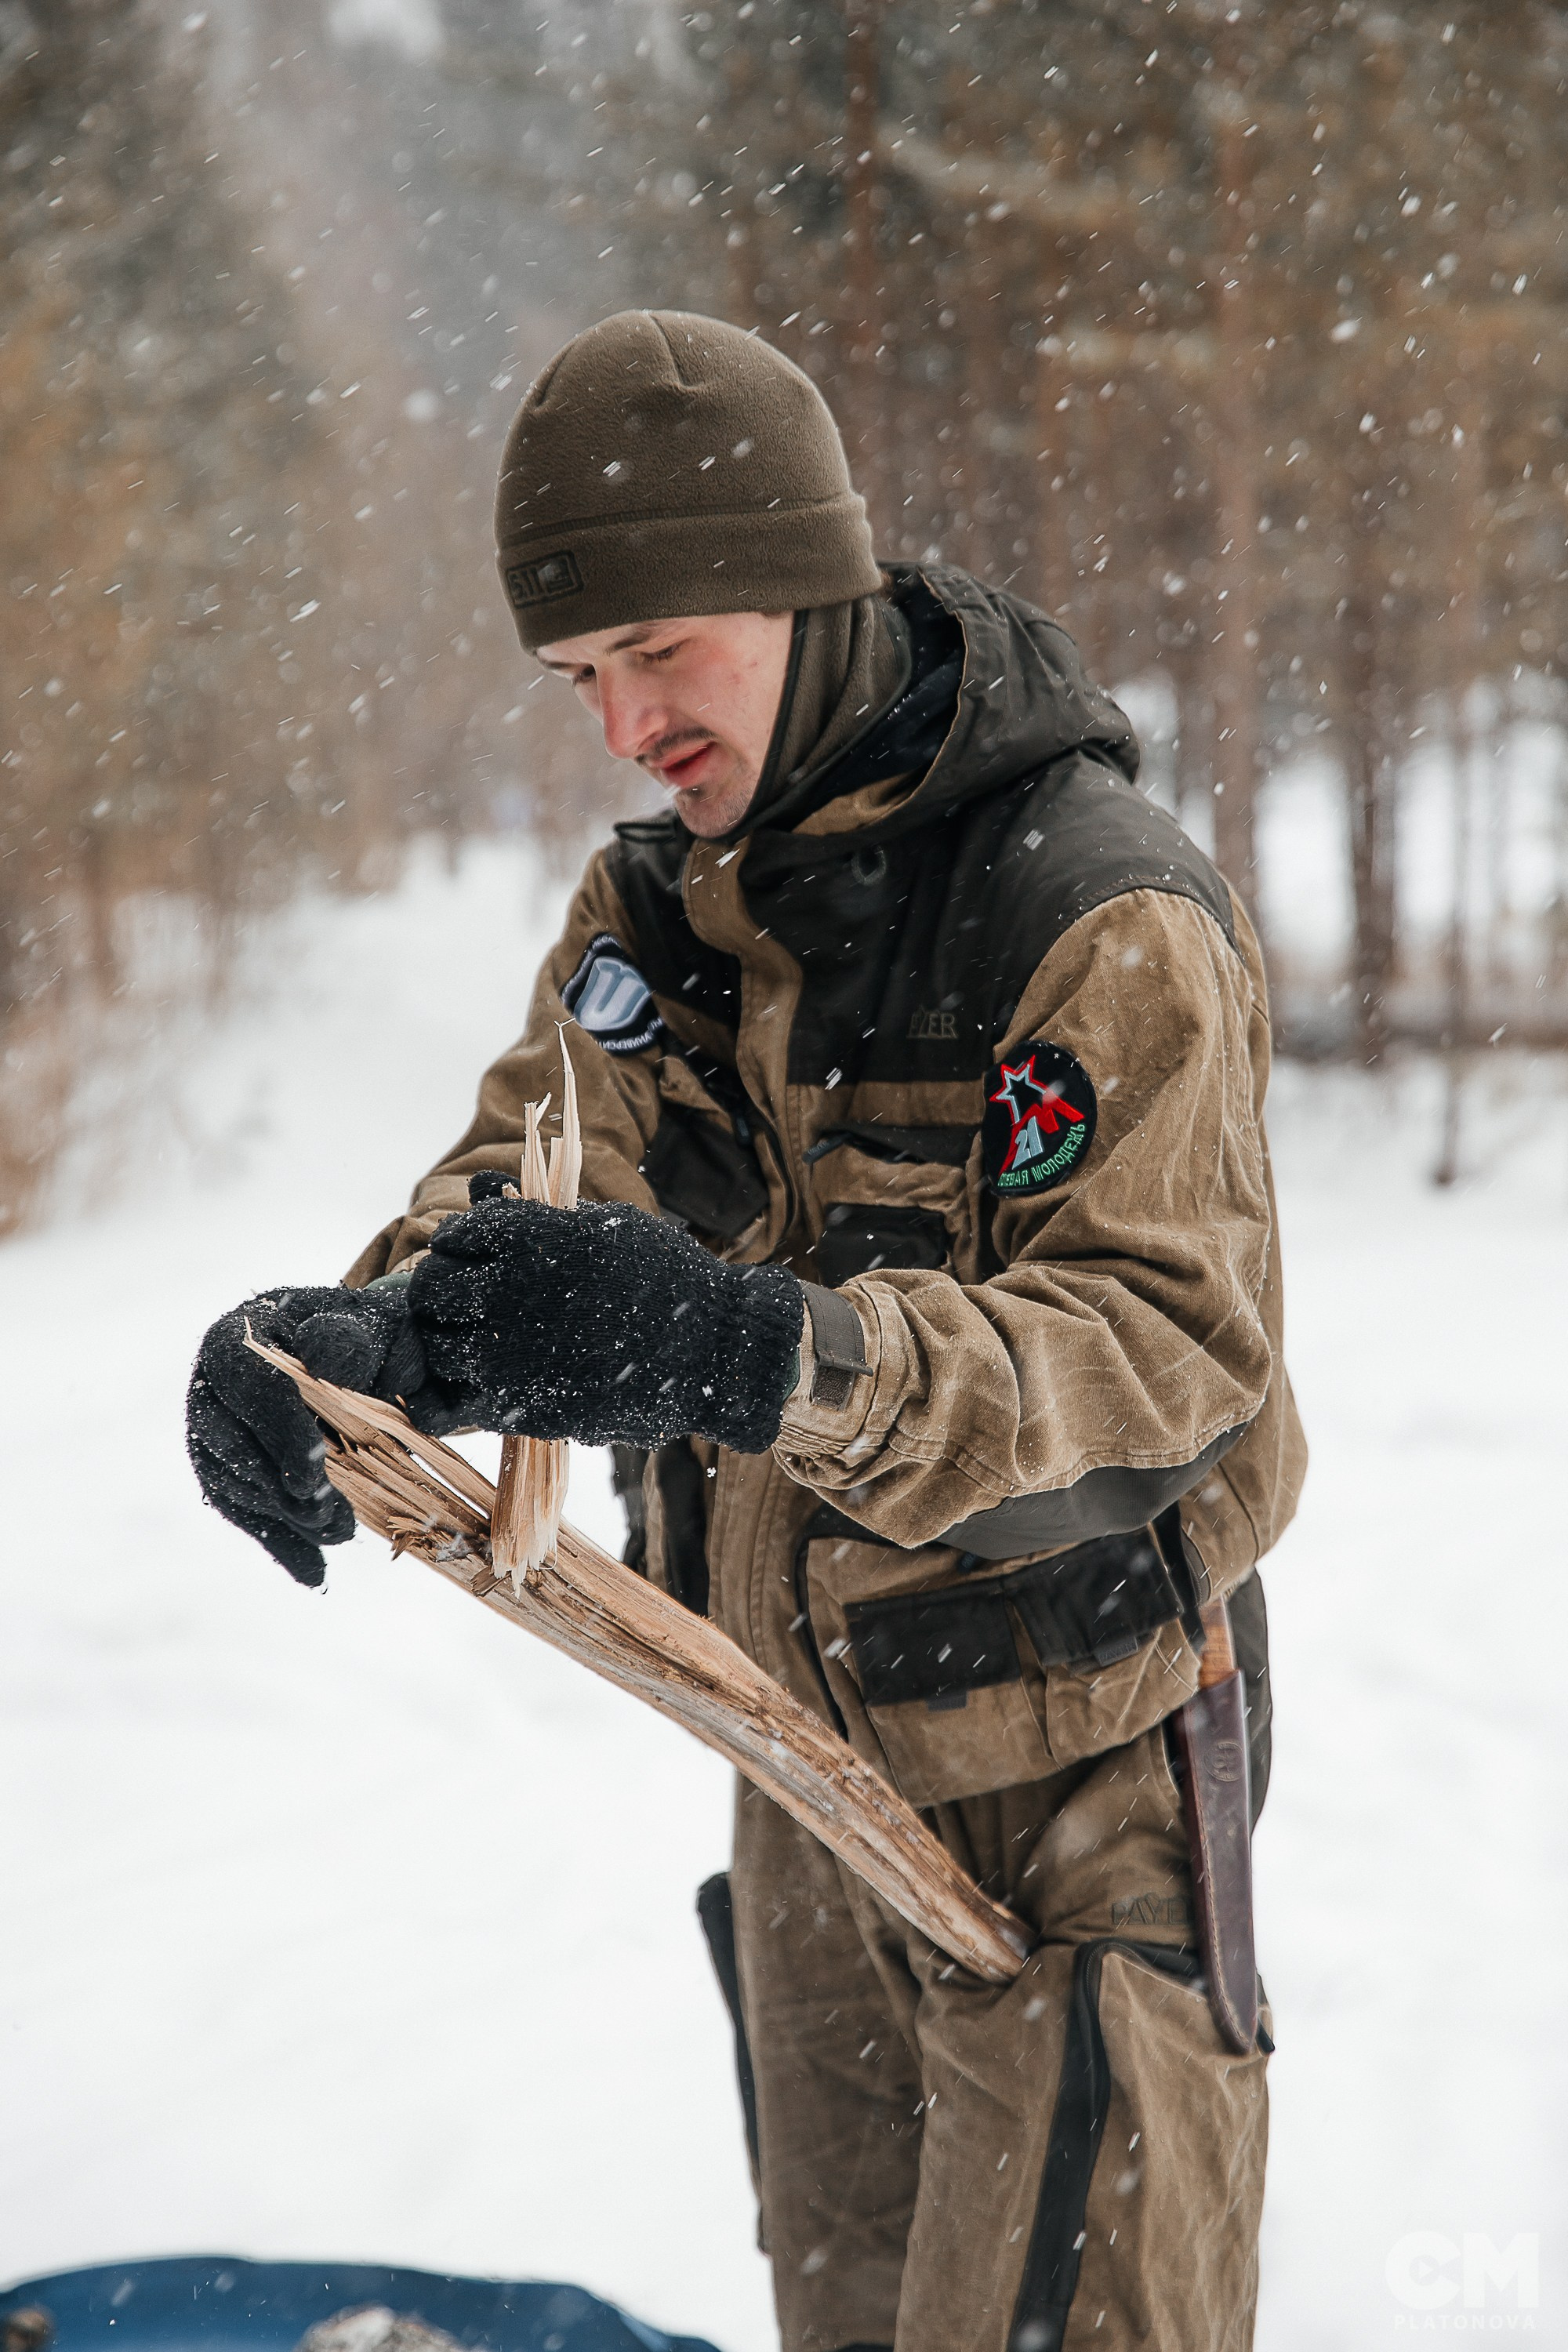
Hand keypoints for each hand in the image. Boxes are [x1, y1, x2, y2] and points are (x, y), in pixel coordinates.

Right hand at [186, 1281, 456, 1585]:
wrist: (359, 1351)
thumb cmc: (362, 1334)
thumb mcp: (367, 1324)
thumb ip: (346, 1337)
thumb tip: (321, 1360)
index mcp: (237, 1339)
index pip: (245, 1384)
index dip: (277, 1427)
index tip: (316, 1463)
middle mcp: (211, 1389)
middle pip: (227, 1443)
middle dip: (278, 1484)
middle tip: (327, 1510)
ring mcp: (214, 1435)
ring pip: (233, 1486)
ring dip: (284, 1517)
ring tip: (338, 1532)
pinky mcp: (231, 1475)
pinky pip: (246, 1513)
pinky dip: (281, 1543)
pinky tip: (313, 1572)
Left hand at [408, 1197, 802, 1453]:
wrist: (713, 1348)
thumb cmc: (663, 1278)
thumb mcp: (602, 1226)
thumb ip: (533, 1211)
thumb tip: (479, 1184)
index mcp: (533, 1236)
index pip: (455, 1238)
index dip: (458, 1251)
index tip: (475, 1263)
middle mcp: (511, 1289)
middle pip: (433, 1292)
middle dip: (440, 1298)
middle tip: (465, 1308)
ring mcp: (511, 1351)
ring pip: (434, 1349)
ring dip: (445, 1346)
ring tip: (476, 1347)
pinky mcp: (520, 1406)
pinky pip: (448, 1403)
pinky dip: (444, 1395)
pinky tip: (474, 1387)